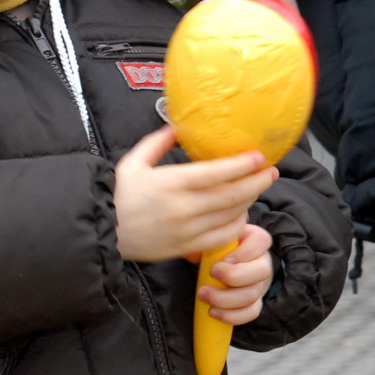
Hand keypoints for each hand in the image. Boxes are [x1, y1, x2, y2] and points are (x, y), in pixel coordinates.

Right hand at [113, 125, 278, 262]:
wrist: (104, 232)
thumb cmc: (117, 196)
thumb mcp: (131, 163)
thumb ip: (156, 144)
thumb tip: (177, 127)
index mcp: (169, 183)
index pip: (215, 173)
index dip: (241, 165)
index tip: (258, 156)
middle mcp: (183, 208)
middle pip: (232, 194)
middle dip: (256, 181)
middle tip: (270, 171)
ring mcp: (188, 230)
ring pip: (231, 214)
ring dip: (249, 200)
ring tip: (256, 187)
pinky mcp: (189, 247)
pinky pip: (223, 235)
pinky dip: (237, 222)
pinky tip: (240, 212)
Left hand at [197, 223, 274, 325]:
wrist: (214, 269)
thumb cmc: (211, 249)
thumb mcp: (208, 240)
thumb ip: (202, 242)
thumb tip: (193, 253)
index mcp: (252, 240)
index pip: (262, 240)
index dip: (246, 251)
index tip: (225, 259)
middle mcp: (261, 261)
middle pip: (262, 271)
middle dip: (234, 276)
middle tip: (211, 273)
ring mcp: (260, 283)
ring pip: (253, 294)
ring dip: (226, 298)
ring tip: (204, 294)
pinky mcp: (254, 302)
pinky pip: (251, 312)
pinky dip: (231, 315)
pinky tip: (213, 312)